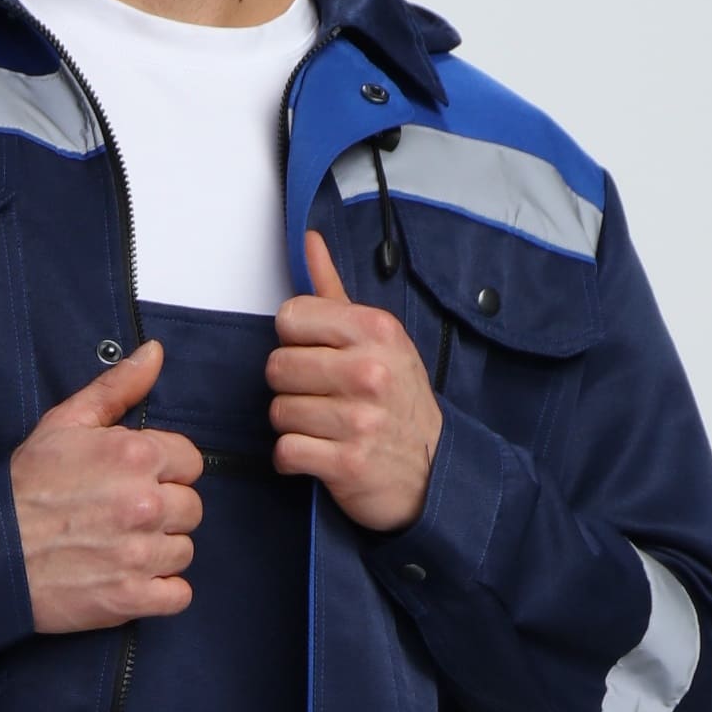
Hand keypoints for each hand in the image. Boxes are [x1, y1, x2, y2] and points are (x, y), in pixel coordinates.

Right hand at [10, 342, 202, 632]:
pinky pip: (178, 596)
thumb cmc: (25, 485)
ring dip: (160, 552)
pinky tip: (131, 579)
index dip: (164, 472)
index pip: (191, 462)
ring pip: (184, 552)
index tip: (134, 482)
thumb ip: (116, 387)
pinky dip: (160, 591)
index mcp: (136, 456)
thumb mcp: (65, 423)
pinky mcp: (131, 597)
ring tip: (121, 548)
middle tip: (123, 517)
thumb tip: (156, 353)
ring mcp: (140, 555)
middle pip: (191, 509)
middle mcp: (146, 505)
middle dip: (163, 512)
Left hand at [270, 232, 440, 533]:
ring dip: (293, 425)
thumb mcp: (378, 340)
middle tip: (321, 398)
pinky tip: (317, 454)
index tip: (317, 357)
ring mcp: (359, 418)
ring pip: (279, 411)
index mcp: (375, 331)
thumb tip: (308, 240)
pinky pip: (286, 450)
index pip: (291, 317)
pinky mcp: (347, 462)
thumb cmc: (398, 402)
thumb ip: (334, 291)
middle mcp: (370, 371)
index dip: (295, 342)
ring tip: (324, 427)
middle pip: (278, 367)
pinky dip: (294, 458)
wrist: (433, 471)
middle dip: (291, 387)